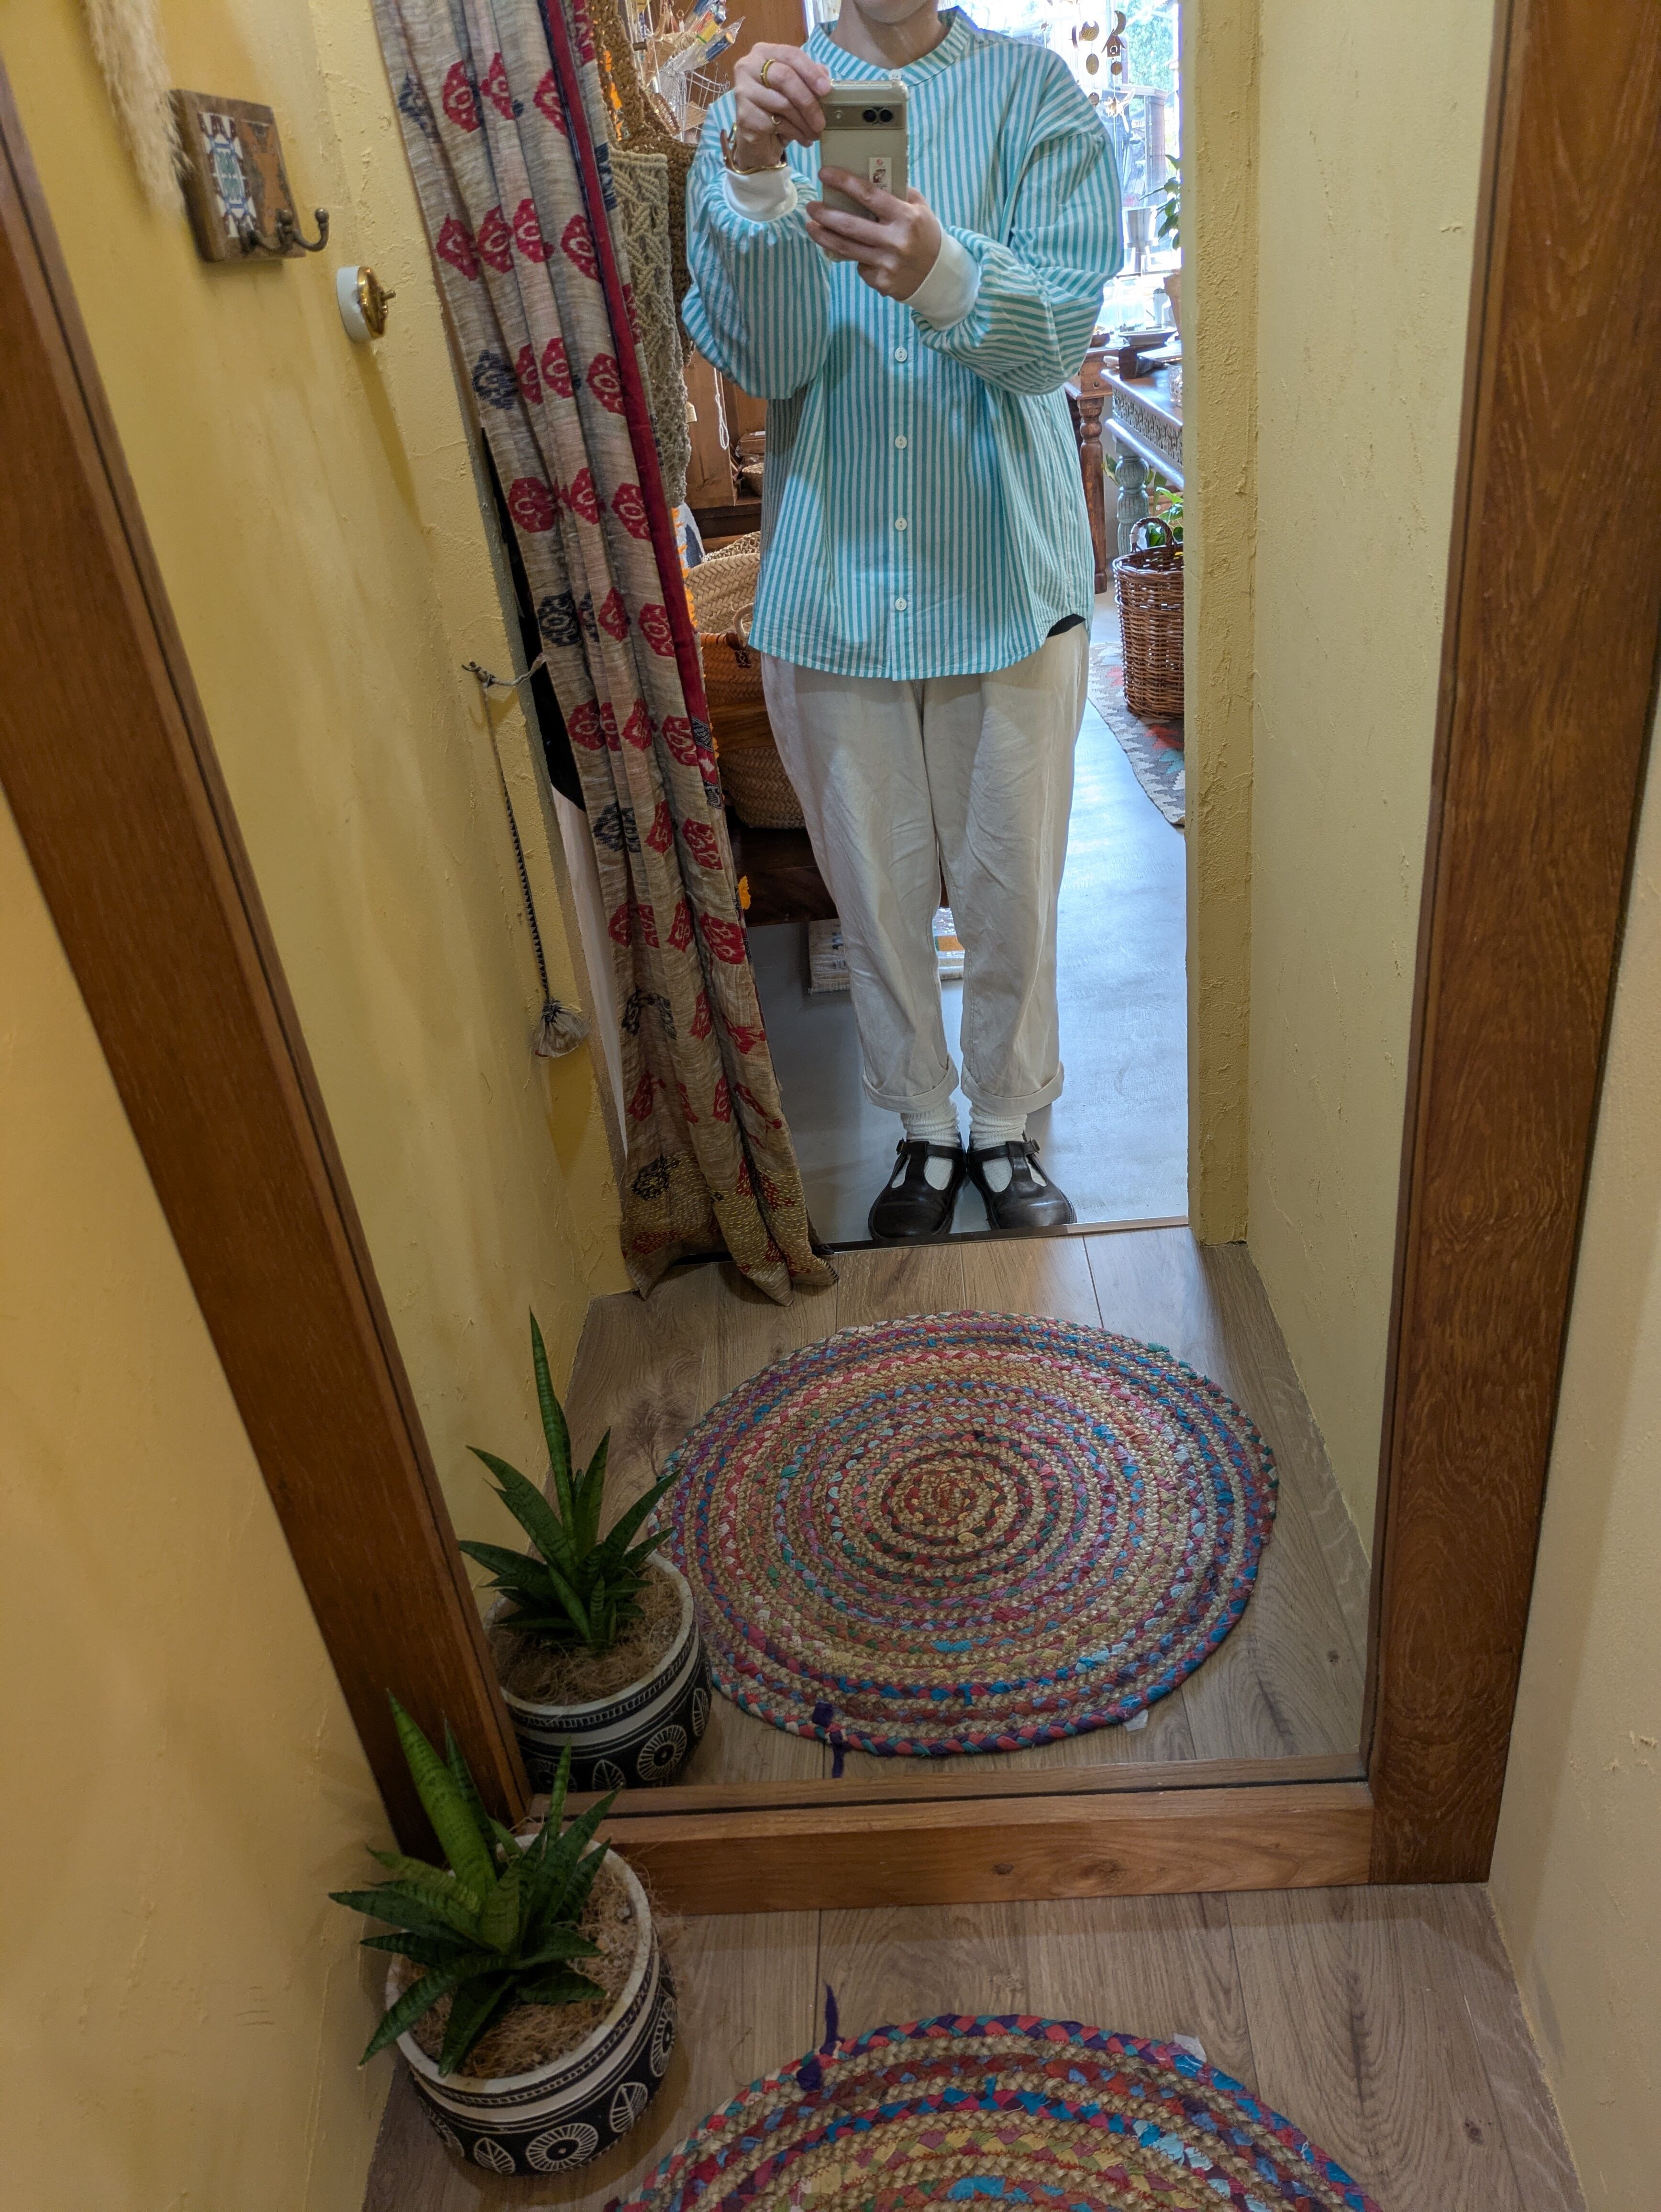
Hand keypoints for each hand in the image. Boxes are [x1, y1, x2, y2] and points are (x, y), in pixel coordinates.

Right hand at [729, 44, 831, 170]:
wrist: (758, 138)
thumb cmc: (778, 108)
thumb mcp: (795, 88)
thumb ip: (808, 77)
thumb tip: (825, 76)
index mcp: (763, 53)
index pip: (790, 55)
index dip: (811, 71)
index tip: (827, 90)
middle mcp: (748, 67)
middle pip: (784, 77)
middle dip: (808, 100)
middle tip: (822, 120)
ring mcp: (743, 92)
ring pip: (782, 103)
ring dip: (804, 122)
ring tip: (816, 133)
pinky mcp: (744, 116)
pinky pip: (776, 123)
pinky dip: (795, 133)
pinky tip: (803, 139)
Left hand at [806, 173, 943, 301]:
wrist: (938, 275)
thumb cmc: (925, 235)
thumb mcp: (919, 208)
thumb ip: (897, 193)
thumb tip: (869, 177)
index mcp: (905, 217)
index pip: (869, 195)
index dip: (844, 183)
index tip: (824, 173)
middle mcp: (895, 241)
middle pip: (850, 226)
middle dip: (825, 214)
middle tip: (810, 206)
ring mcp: (887, 264)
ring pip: (846, 249)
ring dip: (824, 237)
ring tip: (811, 227)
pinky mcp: (882, 283)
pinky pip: (860, 267)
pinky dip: (856, 258)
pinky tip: (857, 254)